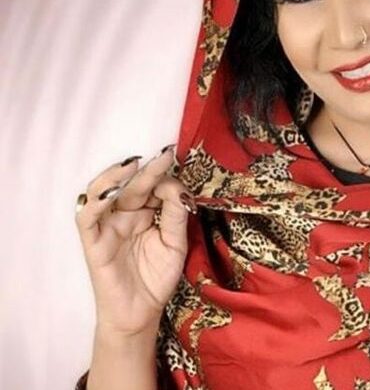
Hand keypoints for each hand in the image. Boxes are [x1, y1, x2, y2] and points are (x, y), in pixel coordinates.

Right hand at [75, 146, 195, 336]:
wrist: (141, 313)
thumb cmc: (156, 278)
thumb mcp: (175, 244)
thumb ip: (175, 215)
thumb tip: (176, 187)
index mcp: (146, 213)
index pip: (154, 188)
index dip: (167, 179)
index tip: (185, 177)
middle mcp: (125, 215)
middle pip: (133, 186)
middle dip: (149, 169)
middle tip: (165, 153)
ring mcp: (107, 227)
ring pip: (102, 193)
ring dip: (116, 177)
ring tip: (134, 164)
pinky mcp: (93, 242)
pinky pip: (87, 218)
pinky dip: (94, 203)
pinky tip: (110, 193)